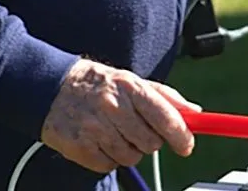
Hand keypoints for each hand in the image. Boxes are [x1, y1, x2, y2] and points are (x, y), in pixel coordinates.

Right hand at [40, 59, 199, 172]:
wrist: (52, 87)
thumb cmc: (100, 85)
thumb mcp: (133, 82)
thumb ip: (166, 97)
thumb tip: (195, 113)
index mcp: (130, 88)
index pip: (165, 116)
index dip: (181, 135)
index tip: (186, 146)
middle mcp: (113, 107)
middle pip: (150, 142)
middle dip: (150, 140)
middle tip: (136, 129)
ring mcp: (95, 128)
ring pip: (131, 157)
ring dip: (129, 150)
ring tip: (115, 132)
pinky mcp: (79, 146)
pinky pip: (108, 165)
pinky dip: (108, 158)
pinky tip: (100, 141)